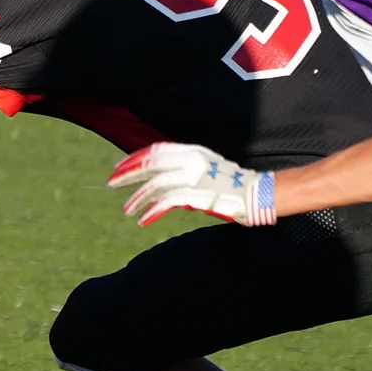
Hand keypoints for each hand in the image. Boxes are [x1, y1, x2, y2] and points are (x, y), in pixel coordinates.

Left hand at [108, 142, 276, 227]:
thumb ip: (183, 171)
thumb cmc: (234, 185)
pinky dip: (152, 210)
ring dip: (138, 198)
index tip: (119, 167)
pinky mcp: (199, 194)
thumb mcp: (206, 169)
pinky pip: (167, 201)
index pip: (156, 150)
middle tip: (111, 183)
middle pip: (151, 163)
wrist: (260, 194)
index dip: (135, 158)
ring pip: (156, 184)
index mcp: (193, 151)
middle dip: (127, 173)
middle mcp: (192, 160)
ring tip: (127, 210)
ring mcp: (195, 177)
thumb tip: (160, 183)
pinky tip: (143, 220)